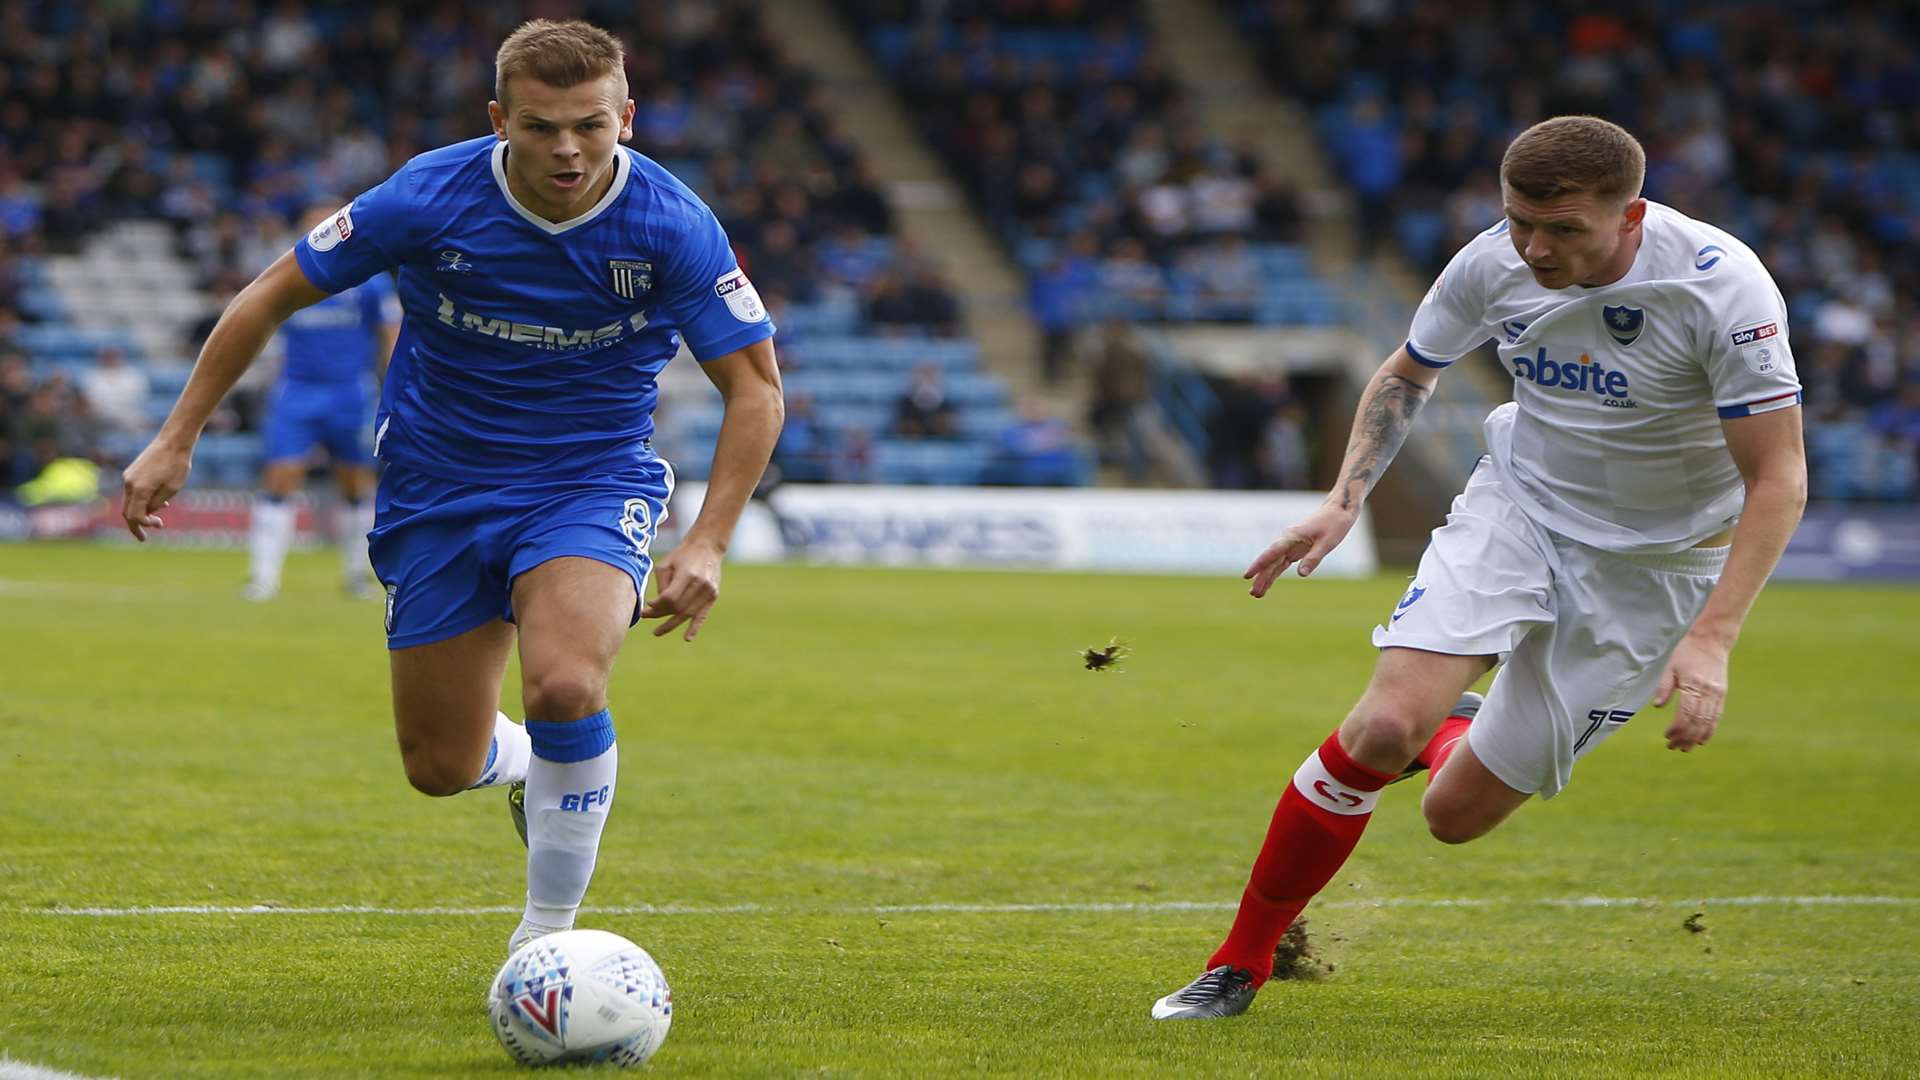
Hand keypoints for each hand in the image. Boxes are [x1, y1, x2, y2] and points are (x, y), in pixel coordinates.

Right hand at [121, 438, 193, 540]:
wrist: (173, 441)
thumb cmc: (177, 465)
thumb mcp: (172, 489)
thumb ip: (157, 504)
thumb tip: (147, 513)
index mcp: (139, 489)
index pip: (134, 516)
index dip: (144, 526)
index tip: (159, 526)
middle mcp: (129, 484)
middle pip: (127, 511)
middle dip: (136, 525)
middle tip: (145, 537)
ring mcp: (128, 477)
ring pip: (130, 502)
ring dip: (141, 512)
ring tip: (159, 518)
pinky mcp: (132, 472)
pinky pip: (133, 492)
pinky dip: (142, 501)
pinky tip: (160, 503)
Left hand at [639, 538, 722, 640]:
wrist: (707, 546)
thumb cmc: (682, 555)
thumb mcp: (666, 564)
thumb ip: (661, 586)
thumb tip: (656, 606)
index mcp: (687, 574)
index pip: (669, 598)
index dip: (656, 605)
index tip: (647, 605)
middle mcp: (700, 584)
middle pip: (677, 607)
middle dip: (660, 614)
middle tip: (647, 616)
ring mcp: (708, 591)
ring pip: (686, 613)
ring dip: (670, 624)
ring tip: (657, 632)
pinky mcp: (712, 596)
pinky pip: (702, 615)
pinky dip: (694, 628)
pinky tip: (687, 638)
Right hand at [1244, 504, 1357, 595]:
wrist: (1337, 511)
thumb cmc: (1334, 524)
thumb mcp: (1327, 543)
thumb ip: (1313, 558)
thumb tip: (1301, 575)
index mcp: (1292, 536)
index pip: (1272, 553)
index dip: (1259, 565)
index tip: (1247, 575)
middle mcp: (1287, 540)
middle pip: (1270, 561)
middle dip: (1261, 577)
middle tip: (1253, 593)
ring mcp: (1289, 545)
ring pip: (1273, 564)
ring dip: (1265, 578)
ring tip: (1256, 594)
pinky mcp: (1294, 549)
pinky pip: (1281, 564)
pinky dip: (1274, 574)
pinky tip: (1267, 584)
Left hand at [1652, 631, 1730, 750]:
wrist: (1711, 640)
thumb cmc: (1687, 651)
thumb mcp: (1670, 666)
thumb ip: (1664, 687)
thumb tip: (1658, 706)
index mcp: (1693, 685)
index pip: (1685, 715)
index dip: (1677, 729)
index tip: (1667, 737)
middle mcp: (1708, 692)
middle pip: (1697, 722)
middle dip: (1685, 737)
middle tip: (1673, 747)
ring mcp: (1717, 694)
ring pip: (1708, 722)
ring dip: (1697, 737)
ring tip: (1686, 748)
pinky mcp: (1722, 694)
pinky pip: (1717, 716)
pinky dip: (1710, 729)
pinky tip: (1702, 739)